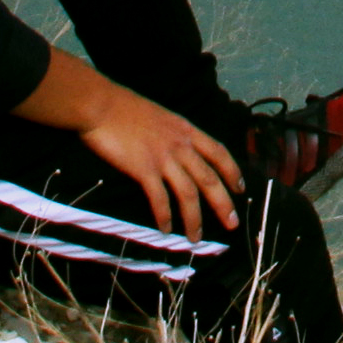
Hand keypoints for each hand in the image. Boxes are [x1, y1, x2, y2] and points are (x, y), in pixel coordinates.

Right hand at [27, 52, 242, 239]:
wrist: (101, 105)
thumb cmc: (125, 108)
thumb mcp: (161, 116)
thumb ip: (173, 134)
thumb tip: (179, 150)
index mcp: (186, 130)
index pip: (219, 152)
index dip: (233, 172)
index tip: (240, 188)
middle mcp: (180, 145)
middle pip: (210, 178)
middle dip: (223, 203)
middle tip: (232, 224)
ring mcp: (163, 158)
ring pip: (189, 193)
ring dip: (194, 219)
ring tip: (196, 238)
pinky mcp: (144, 169)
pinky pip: (160, 198)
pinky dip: (164, 216)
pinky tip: (165, 229)